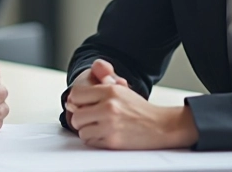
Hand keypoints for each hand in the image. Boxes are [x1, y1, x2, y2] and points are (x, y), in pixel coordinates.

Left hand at [65, 60, 198, 149]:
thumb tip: (71, 100)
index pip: (76, 95)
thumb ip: (97, 90)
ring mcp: (110, 125)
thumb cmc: (139, 109)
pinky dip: (95, 140)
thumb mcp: (120, 90)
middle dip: (81, 119)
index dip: (76, 101)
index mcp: (110, 91)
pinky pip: (91, 141)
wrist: (160, 125)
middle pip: (76, 116)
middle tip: (91, 118)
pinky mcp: (112, 141)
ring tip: (99, 127)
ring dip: (87, 130)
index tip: (81, 105)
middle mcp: (109, 106)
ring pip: (81, 131)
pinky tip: (105, 134)